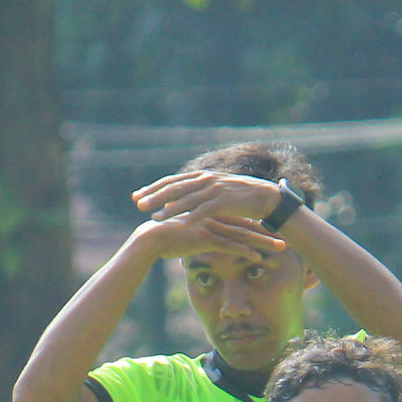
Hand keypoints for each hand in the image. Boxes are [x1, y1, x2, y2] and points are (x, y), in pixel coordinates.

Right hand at [128, 210, 283, 262]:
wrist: (150, 238)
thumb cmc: (167, 239)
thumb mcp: (188, 235)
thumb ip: (199, 236)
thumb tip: (204, 241)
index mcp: (212, 216)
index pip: (239, 221)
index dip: (257, 226)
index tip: (274, 232)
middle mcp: (214, 219)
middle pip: (246, 225)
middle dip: (267, 233)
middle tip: (285, 239)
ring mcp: (210, 227)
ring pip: (243, 235)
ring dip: (263, 242)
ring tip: (281, 248)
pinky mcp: (205, 238)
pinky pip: (230, 246)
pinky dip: (245, 252)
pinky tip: (258, 258)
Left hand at [135, 170, 285, 223]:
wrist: (265, 197)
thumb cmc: (238, 197)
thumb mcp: (214, 190)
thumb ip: (196, 193)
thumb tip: (176, 199)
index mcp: (201, 176)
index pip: (171, 181)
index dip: (152, 188)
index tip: (136, 196)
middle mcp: (206, 180)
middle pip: (175, 188)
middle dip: (154, 197)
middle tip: (137, 205)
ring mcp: (215, 190)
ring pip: (187, 199)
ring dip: (169, 209)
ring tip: (155, 217)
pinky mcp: (225, 201)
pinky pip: (205, 211)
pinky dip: (192, 218)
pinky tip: (180, 226)